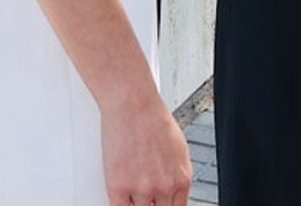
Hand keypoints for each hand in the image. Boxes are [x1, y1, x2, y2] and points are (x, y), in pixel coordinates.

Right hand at [101, 90, 191, 205]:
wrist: (134, 105)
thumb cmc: (154, 120)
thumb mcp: (178, 151)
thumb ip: (175, 176)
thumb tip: (172, 191)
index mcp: (182, 179)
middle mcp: (164, 187)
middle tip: (145, 200)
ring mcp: (141, 188)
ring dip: (135, 204)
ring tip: (131, 193)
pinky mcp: (118, 186)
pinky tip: (119, 200)